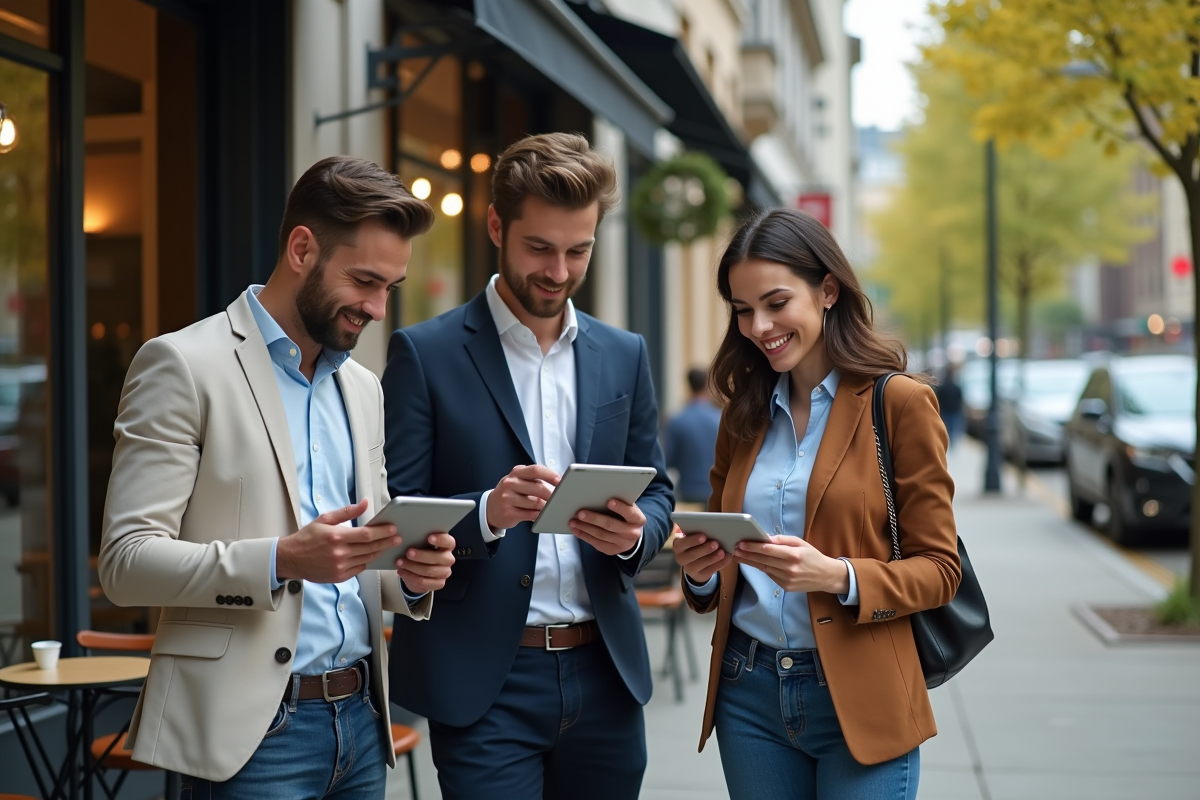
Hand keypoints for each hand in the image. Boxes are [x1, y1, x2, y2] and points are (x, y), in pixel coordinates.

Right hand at [276, 500, 399, 583]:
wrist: (290, 559)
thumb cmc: (307, 537)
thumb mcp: (325, 519)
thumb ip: (347, 512)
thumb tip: (365, 503)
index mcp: (336, 536)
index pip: (367, 534)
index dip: (383, 532)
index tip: (393, 528)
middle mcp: (339, 553)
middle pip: (371, 547)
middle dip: (387, 542)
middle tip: (397, 538)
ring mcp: (340, 567)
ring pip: (367, 558)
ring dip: (378, 551)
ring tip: (386, 545)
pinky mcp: (339, 577)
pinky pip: (359, 568)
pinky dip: (366, 561)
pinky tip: (370, 555)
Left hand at [396, 532, 455, 594]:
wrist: (419, 570)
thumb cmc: (421, 551)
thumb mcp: (421, 543)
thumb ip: (420, 539)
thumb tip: (409, 535)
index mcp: (447, 546)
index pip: (449, 542)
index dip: (440, 540)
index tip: (429, 537)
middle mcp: (448, 559)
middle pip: (438, 558)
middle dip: (421, 555)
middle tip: (408, 553)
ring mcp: (445, 572)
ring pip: (429, 571)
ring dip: (412, 567)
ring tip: (399, 563)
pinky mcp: (439, 584)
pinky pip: (424, 582)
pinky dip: (410, 577)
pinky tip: (401, 572)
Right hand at [486, 465, 560, 529]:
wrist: (491, 508)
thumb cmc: (511, 493)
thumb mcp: (519, 481)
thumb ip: (535, 480)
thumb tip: (557, 486)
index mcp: (516, 472)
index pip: (536, 470)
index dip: (550, 475)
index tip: (560, 481)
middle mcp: (510, 483)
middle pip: (538, 487)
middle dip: (552, 494)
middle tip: (560, 499)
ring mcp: (507, 498)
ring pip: (535, 502)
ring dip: (546, 506)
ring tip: (549, 508)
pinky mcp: (508, 512)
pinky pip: (530, 514)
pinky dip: (539, 515)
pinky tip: (541, 515)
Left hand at [568, 499, 643, 555]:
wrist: (631, 535)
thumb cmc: (626, 517)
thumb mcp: (629, 508)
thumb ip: (621, 501)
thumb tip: (601, 492)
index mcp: (638, 519)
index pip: (630, 513)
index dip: (620, 508)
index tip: (609, 502)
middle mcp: (632, 533)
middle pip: (611, 525)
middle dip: (594, 518)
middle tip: (581, 513)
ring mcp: (621, 543)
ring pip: (601, 535)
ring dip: (585, 528)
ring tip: (574, 521)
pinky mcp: (611, 550)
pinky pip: (596, 543)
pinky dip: (584, 536)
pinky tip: (576, 530)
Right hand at [672, 532, 727, 584]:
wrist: (697, 562)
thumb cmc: (697, 544)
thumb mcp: (694, 538)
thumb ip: (697, 532)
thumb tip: (708, 527)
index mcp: (678, 546)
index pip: (681, 544)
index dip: (692, 540)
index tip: (703, 536)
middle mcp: (681, 558)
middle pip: (692, 555)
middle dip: (705, 549)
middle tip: (716, 543)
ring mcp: (689, 569)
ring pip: (700, 564)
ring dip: (713, 558)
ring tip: (723, 552)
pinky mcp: (699, 575)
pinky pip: (710, 570)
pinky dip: (720, 564)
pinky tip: (727, 557)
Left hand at [733, 535, 848, 593]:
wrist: (826, 576)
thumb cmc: (813, 556)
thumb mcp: (800, 543)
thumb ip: (782, 540)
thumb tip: (764, 537)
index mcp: (794, 555)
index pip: (768, 550)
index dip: (753, 546)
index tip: (741, 543)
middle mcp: (790, 568)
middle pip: (763, 560)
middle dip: (747, 554)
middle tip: (735, 549)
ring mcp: (787, 579)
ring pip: (764, 568)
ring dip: (750, 562)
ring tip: (739, 555)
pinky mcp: (786, 587)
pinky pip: (770, 575)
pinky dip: (762, 568)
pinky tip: (753, 562)